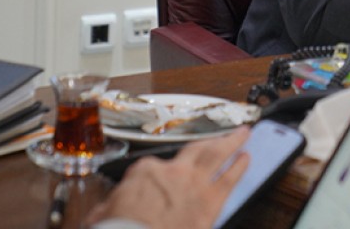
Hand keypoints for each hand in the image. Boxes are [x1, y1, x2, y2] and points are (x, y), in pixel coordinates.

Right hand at [86, 126, 250, 228]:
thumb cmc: (119, 228)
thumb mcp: (102, 214)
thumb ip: (112, 205)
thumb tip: (104, 211)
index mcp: (146, 171)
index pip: (154, 167)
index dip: (158, 173)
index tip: (161, 176)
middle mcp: (174, 171)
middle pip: (196, 149)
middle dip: (211, 139)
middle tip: (225, 131)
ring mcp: (195, 183)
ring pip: (217, 155)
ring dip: (232, 143)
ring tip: (243, 135)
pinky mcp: (211, 201)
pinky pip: (229, 180)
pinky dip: (239, 167)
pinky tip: (246, 160)